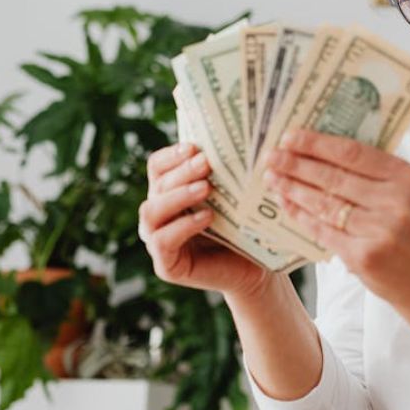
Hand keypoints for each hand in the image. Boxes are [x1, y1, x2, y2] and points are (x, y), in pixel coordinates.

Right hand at [138, 143, 270, 297]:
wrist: (256, 268)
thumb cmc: (244, 228)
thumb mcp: (233, 196)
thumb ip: (223, 174)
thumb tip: (230, 140)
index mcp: (169, 193)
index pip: (158, 167)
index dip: (172, 155)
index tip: (194, 146)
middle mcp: (158, 215)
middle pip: (157, 185)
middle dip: (181, 171)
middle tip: (206, 163)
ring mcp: (157, 241)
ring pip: (152, 211)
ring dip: (178, 196)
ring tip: (206, 188)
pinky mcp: (166, 265)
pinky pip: (163, 241)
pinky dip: (182, 227)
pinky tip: (207, 217)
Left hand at [264, 129, 409, 306]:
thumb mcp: (405, 194)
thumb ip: (373, 173)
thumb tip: (319, 148)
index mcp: (406, 177)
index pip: (353, 153)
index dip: (316, 144)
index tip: (289, 136)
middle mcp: (396, 202)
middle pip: (334, 177)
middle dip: (296, 164)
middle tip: (270, 156)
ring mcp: (380, 231)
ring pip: (324, 204)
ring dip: (292, 189)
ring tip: (272, 177)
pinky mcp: (364, 257)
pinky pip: (322, 231)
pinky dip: (300, 216)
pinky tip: (286, 204)